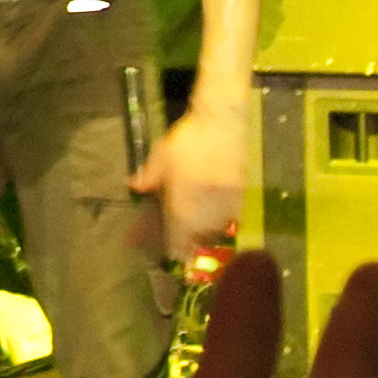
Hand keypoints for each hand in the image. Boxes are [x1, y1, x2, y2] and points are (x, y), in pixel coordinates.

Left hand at [135, 99, 251, 251]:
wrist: (226, 123)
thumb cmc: (190, 139)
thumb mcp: (163, 155)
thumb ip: (150, 175)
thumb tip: (134, 187)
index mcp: (185, 204)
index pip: (179, 237)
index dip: (175, 248)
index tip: (172, 253)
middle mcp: (207, 209)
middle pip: (198, 236)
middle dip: (189, 239)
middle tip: (180, 237)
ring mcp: (228, 203)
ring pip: (216, 228)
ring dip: (205, 231)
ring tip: (197, 225)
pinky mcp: (243, 194)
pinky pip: (232, 216)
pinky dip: (222, 219)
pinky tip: (216, 214)